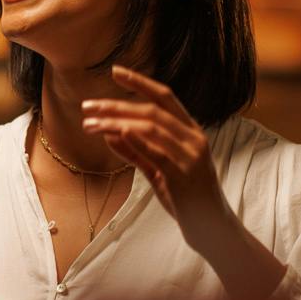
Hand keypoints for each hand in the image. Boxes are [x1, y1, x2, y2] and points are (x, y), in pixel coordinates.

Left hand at [80, 65, 233, 240]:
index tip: (115, 71)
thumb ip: (137, 152)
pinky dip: (136, 140)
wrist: (212, 228)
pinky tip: (117, 132)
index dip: (140, 82)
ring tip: (89, 125)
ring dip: (115, 123)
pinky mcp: (183, 176)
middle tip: (88, 106)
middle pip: (152, 111)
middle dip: (116, 105)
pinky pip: (158, 153)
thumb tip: (110, 133)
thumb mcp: (160, 171)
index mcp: (191, 132)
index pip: (165, 97)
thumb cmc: (186, 198)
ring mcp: (191, 157)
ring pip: (150, 128)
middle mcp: (194, 139)